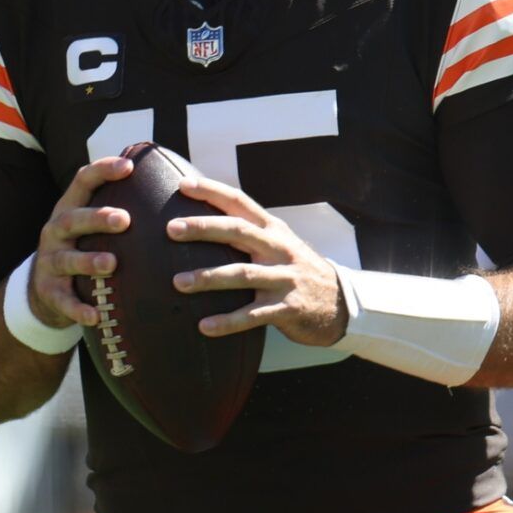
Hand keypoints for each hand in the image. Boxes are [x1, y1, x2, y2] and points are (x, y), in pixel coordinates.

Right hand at [27, 155, 133, 327]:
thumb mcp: (93, 226)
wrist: (46, 289)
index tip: (129, 166)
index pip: (83, 180)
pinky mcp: (49, 291)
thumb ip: (122, 208)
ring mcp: (50, 261)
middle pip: (73, 218)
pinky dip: (78, 308)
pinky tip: (95, 315)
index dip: (103, 170)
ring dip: (89, 261)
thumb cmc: (85, 248)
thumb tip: (176, 183)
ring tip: (112, 264)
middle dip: (97, 217)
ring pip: (67, 259)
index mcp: (70, 208)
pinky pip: (63, 300)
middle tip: (125, 220)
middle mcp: (56, 230)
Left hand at [166, 175, 344, 346]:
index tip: (183, 185)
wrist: (341, 303)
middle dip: (204, 228)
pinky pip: (253, 315)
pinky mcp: (288, 308)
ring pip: (243, 274)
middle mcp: (279, 249)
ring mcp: (285, 278)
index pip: (241, 202)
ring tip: (178, 283)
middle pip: (239, 232)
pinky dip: (228, 322)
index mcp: (273, 230)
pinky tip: (204, 327)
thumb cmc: (297, 270)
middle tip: (171, 229)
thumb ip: (250, 233)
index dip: (212, 191)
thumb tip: (203, 222)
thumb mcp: (279, 244)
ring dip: (208, 277)